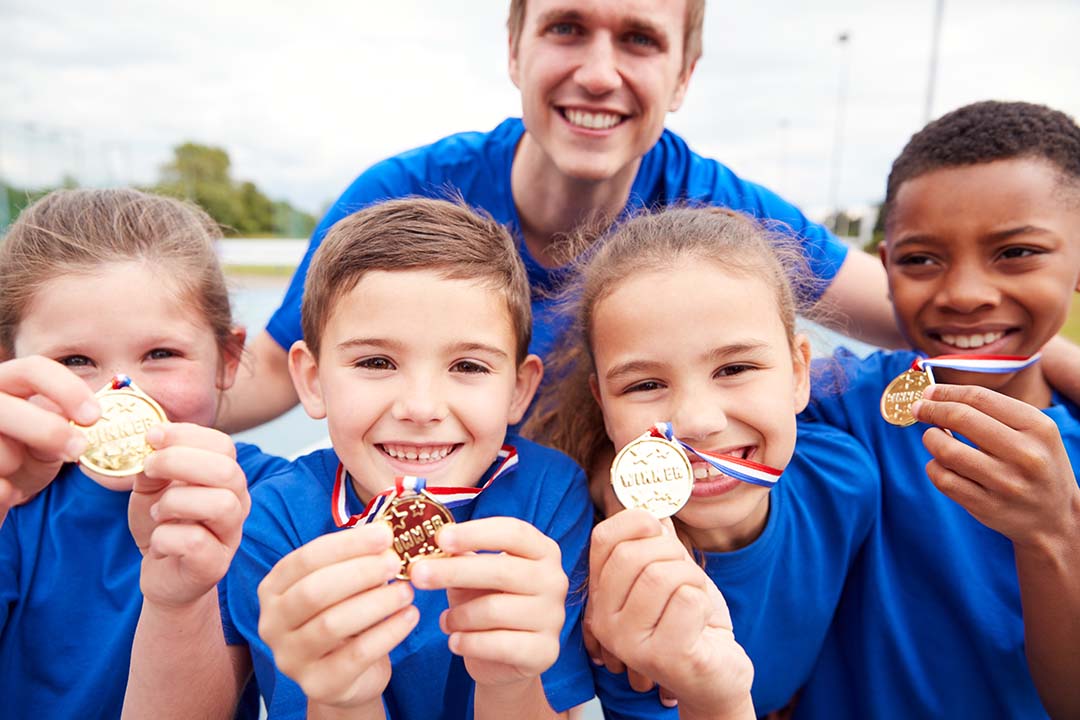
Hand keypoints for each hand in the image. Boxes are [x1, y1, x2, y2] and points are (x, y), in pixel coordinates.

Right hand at [0, 356, 98, 510]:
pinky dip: (5, 492)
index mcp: (4, 382)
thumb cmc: (26, 451)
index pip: (33, 369)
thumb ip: (66, 420)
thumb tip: (98, 419)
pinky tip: (8, 492)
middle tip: (78, 449)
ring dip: (15, 464)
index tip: (94, 416)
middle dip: (48, 431)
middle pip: (7, 408)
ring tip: (14, 468)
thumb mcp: (49, 431)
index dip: (66, 390)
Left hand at [128, 422, 249, 607]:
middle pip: (227, 471)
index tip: (152, 437)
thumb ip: (152, 468)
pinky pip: (196, 542)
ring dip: (177, 502)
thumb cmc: (163, 526)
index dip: (187, 435)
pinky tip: (158, 542)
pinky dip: (165, 537)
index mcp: (225, 479)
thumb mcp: (151, 490)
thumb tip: (149, 447)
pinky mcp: (215, 565)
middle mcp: (237, 503)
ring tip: (158, 512)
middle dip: (180, 462)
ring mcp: (230, 535)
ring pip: (221, 505)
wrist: (164, 576)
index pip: (223, 446)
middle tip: (149, 467)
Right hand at [257, 524, 417, 709]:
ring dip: (376, 602)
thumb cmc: (344, 617)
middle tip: (396, 561)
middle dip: (360, 572)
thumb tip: (387, 533)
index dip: (347, 544)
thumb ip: (354, 561)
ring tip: (406, 590)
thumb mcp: (341, 586)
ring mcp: (291, 657)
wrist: (345, 677)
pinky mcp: (318, 684)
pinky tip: (410, 616)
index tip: (385, 534)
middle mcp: (273, 623)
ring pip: (333, 624)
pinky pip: (357, 655)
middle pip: (314, 591)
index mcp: (274, 589)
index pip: (306, 558)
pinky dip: (389, 632)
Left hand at [409, 517, 567, 688]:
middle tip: (418, 575)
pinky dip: (468, 643)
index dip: (475, 533)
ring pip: (495, 609)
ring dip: (459, 616)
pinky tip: (455, 642)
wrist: (504, 658)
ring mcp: (553, 617)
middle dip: (454, 571)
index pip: (512, 532)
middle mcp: (555, 580)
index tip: (440, 538)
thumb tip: (429, 548)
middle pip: (502, 569)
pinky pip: (498, 644)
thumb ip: (460, 559)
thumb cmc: (487, 603)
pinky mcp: (545, 652)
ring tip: (445, 621)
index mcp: (542, 551)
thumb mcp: (474, 576)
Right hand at [586, 509, 753, 716]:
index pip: (603, 538)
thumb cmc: (692, 622)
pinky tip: (701, 623)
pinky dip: (706, 602)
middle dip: (674, 553)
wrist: (716, 675)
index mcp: (602, 596)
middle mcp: (605, 622)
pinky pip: (688, 600)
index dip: (636, 521)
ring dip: (693, 579)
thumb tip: (654, 507)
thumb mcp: (673, 574)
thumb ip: (658, 543)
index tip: (660, 531)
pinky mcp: (663, 657)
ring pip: (661, 575)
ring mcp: (630, 643)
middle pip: (633, 554)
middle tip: (687, 576)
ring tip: (695, 600)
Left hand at [913, 383, 1079, 546]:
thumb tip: (934, 396)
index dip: (946, 392)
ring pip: (946, 450)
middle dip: (931, 410)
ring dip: (931, 439)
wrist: (1056, 517)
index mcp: (1038, 428)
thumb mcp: (1034, 432)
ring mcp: (1006, 483)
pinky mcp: (987, 506)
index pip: (980, 398)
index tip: (928, 392)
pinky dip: (933, 467)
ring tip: (935, 437)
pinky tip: (941, 464)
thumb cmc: (1035, 463)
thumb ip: (993, 411)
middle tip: (919, 409)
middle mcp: (1025, 455)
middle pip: (960, 418)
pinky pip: (943, 479)